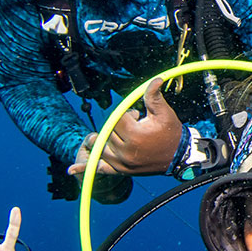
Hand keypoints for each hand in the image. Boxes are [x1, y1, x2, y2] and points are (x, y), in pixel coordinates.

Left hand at [68, 80, 183, 176]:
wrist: (178, 157)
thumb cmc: (171, 133)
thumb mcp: (164, 114)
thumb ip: (154, 97)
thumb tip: (155, 79)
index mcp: (135, 136)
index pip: (117, 119)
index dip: (126, 114)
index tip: (137, 115)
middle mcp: (125, 151)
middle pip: (108, 132)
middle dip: (117, 126)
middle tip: (133, 126)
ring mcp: (121, 163)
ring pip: (100, 147)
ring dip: (102, 139)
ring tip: (113, 135)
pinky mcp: (120, 171)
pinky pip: (99, 169)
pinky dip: (85, 168)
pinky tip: (72, 169)